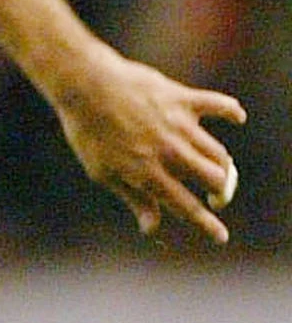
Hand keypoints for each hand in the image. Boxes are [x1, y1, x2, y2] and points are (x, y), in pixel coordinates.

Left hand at [45, 46, 247, 242]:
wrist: (85, 86)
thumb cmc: (88, 132)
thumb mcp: (103, 172)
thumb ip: (133, 198)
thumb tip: (151, 228)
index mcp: (147, 173)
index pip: (184, 205)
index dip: (206, 224)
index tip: (221, 236)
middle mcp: (168, 151)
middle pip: (214, 179)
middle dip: (221, 193)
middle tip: (216, 194)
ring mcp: (178, 125)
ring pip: (218, 152)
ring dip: (222, 164)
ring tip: (216, 166)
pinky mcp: (183, 99)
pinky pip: (219, 105)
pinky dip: (231, 112)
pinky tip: (237, 118)